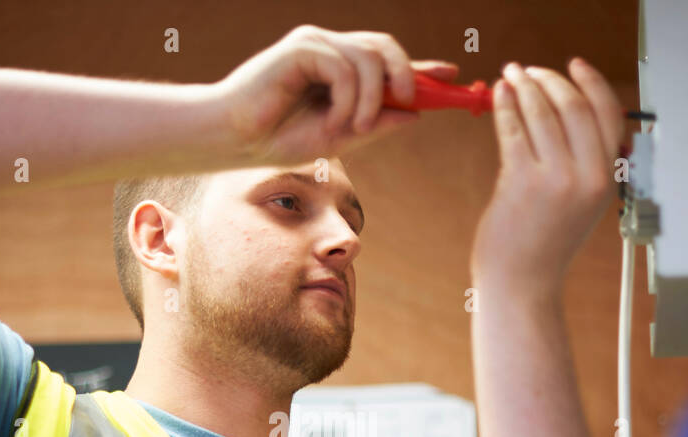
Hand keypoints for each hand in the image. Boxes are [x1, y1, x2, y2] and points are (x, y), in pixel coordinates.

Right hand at [212, 25, 458, 165]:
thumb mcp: (339, 138)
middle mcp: (331, 50)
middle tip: (410, 102)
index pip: (387, 61)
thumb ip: (375, 124)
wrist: (236, 140)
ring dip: (371, 100)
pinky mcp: (302, 47)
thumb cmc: (279, 140)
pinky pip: (346, 67)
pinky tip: (333, 121)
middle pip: (386, 47)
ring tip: (354, 129)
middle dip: (407, 74)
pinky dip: (348, 98)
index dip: (421, 67)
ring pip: (370, 58)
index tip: (451, 74)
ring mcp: (317, 45)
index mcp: (341, 71)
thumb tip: (416, 114)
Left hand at [470, 60, 625, 293]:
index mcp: (607, 179)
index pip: (609, 114)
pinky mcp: (520, 182)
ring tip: (510, 77)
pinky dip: (505, 106)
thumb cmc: (543, 247)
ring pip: (541, 112)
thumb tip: (562, 111)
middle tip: (530, 71)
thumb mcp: (582, 204)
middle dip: (550, 79)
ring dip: (524, 86)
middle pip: (574, 106)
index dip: (592, 82)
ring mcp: (554, 180)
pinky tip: (499, 96)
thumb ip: (582, 163)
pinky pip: (513, 130)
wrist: (522, 283)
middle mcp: (587, 177)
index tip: (575, 65)